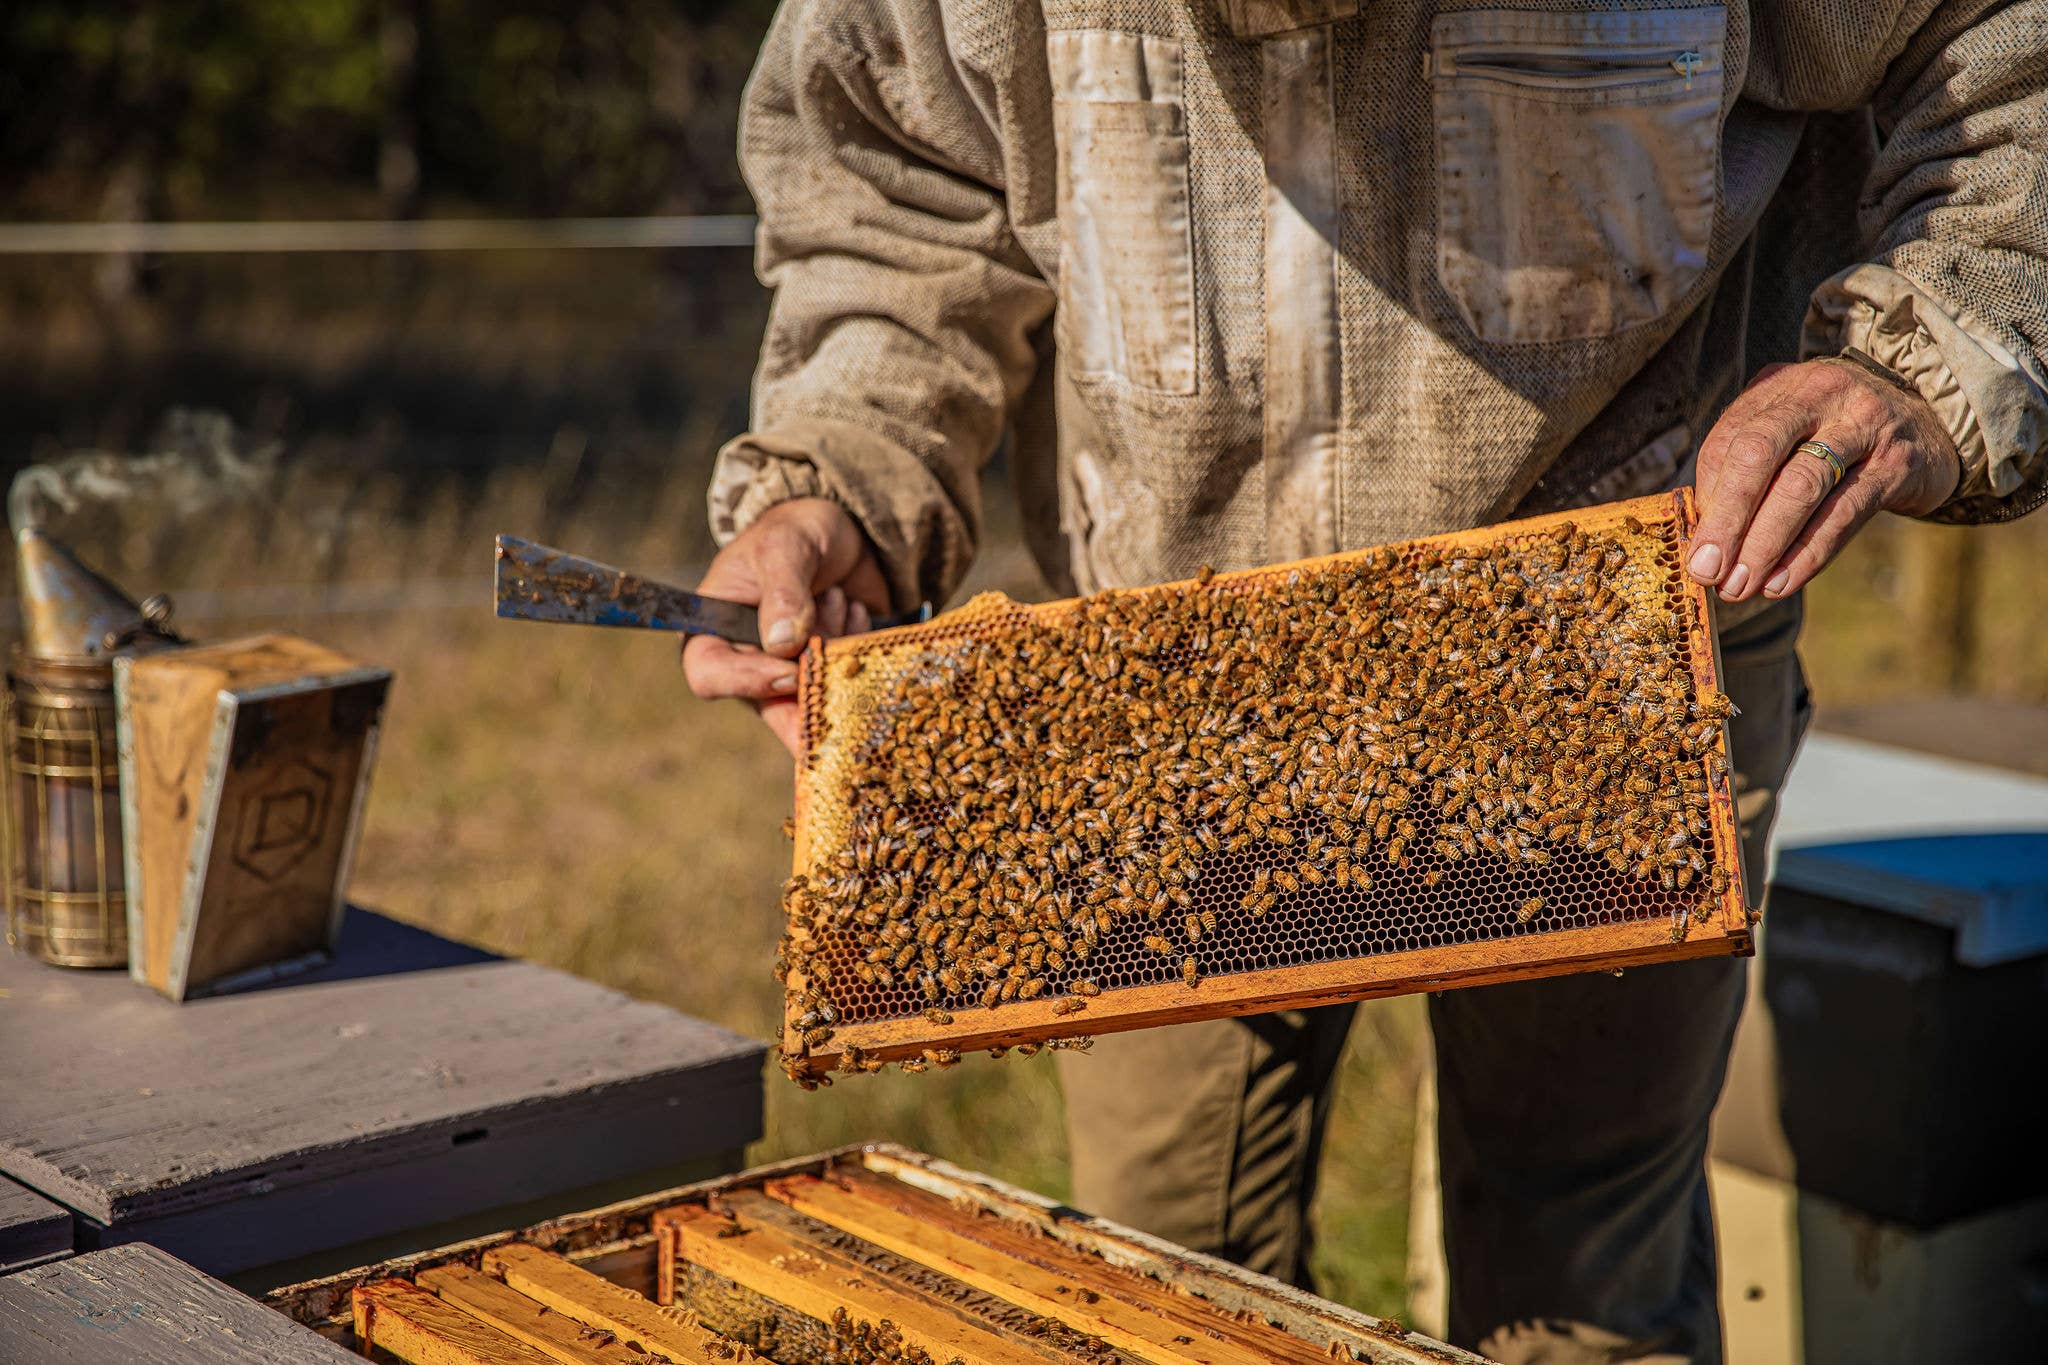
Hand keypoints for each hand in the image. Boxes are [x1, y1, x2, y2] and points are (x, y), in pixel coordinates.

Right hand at [682, 497, 889, 755]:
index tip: (789, 671)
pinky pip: (848, 681)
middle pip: (768, 704)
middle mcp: (747, 659)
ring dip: (834, 653)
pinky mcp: (828, 670)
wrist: (841, 528)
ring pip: (813, 695)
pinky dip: (855, 648)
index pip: (710, 675)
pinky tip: (853, 608)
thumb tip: (782, 644)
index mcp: (714, 629)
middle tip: (838, 670)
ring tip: (836, 598)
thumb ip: (783, 591)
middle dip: (808, 692)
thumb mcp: (784, 547)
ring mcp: (791, 669)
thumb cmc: (794, 530)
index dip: (747, 683)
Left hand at [1688, 358, 1959, 602]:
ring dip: (1764, 544)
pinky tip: (1781, 583)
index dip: (1707, 496)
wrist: (1932, 420)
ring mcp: (1864, 424)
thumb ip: (1747, 465)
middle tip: (1706, 571)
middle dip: (1727, 518)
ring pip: (1802, 486)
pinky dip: (1808, 554)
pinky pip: (1844, 513)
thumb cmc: (1837, 433)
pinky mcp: (1897, 463)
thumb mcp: (1792, 429)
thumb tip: (1703, 532)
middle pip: (1758, 454)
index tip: (1694, 546)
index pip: (1728, 439)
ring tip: (1739, 586)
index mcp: (1781, 386)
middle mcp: (1821, 394)